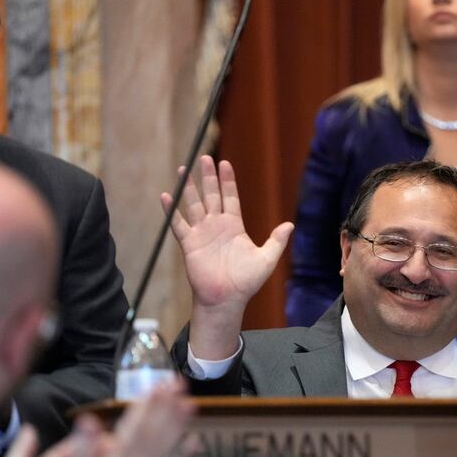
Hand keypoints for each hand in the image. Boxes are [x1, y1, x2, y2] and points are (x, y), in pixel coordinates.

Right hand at [63, 378, 194, 456]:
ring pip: (166, 453)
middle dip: (166, 409)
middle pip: (153, 439)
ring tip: (189, 402)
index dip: (145, 409)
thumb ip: (81, 450)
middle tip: (177, 383)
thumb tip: (87, 419)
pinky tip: (194, 438)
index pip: (133, 434)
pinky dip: (184, 456)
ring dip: (179, 426)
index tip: (155, 387)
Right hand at [162, 155, 292, 309]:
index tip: (225, 163)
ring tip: (184, 169)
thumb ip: (276, 241)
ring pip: (193, 204)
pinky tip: (166, 196)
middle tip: (204, 157)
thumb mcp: (266, 259)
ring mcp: (201, 233)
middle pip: (211, 195)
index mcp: (234, 226)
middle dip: (207, 176)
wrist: (226, 299)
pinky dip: (171, 210)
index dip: (227, 181)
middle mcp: (216, 226)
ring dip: (188, 188)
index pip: (230, 197)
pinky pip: (178, 224)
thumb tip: (290, 225)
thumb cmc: (246, 281)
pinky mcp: (189, 244)